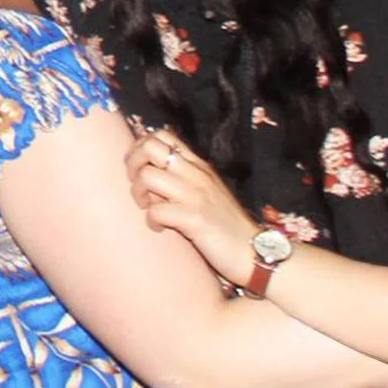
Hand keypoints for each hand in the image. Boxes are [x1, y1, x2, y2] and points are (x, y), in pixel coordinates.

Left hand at [123, 129, 262, 284]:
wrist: (254, 253)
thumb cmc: (226, 226)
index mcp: (199, 166)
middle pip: (149, 147)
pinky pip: (156, 210)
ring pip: (147, 176)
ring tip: (148, 208)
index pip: (163, 135)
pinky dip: (152, 220)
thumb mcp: (207, 192)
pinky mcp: (194, 219)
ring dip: (139, 193)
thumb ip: (183, 179)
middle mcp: (196, 174)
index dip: (142, 146)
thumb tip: (148, 175)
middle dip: (134, 164)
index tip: (140, 167)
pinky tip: (160, 228)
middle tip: (138, 186)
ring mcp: (195, 195)